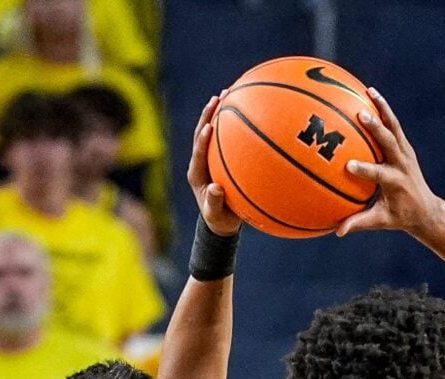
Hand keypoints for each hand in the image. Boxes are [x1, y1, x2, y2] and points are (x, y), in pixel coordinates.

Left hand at [184, 95, 239, 236]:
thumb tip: (216, 190)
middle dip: (208, 114)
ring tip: (228, 92)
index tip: (209, 126)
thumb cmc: (219, 219)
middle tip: (217, 98)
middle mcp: (200, 161)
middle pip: (202, 133)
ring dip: (219, 111)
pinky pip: (226, 136)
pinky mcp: (219, 156)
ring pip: (213, 130)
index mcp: (196, 173)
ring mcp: (209, 157)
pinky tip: (247, 108)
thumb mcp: (216, 215)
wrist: (220, 220)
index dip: (202, 139)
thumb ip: (214, 204)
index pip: (198, 152)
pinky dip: (234, 123)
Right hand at [336, 88, 440, 237]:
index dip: (365, 170)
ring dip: (383, 108)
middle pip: (389, 142)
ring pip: (394, 126)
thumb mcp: (381, 221)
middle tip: (362, 115)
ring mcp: (405, 153)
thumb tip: (337, 231)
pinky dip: (384, 109)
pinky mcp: (405, 146)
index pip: (379, 175)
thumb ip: (360, 223)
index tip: (348, 166)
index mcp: (395, 183)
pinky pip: (394, 124)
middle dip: (376, 129)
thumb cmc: (399, 217)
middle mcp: (402, 164)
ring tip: (369, 91)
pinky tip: (369, 94)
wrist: (426, 209)